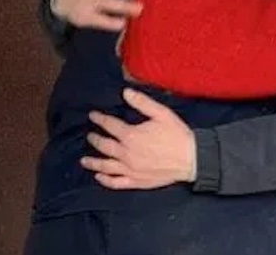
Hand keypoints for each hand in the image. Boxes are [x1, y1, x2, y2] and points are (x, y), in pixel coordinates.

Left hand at [81, 89, 195, 189]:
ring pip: (106, 166)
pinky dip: (105, 180)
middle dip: (95, 139)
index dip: (100, 119)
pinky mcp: (136, 181)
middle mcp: (126, 154)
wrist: (191, 159)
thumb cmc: (177, 134)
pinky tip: (99, 177)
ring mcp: (130, 170)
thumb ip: (142, 103)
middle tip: (90, 136)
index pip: (110, 125)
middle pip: (105, 146)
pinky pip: (116, 182)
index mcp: (131, 136)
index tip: (93, 115)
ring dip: (93, 162)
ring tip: (84, 160)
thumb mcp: (162, 113)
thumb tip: (125, 92)